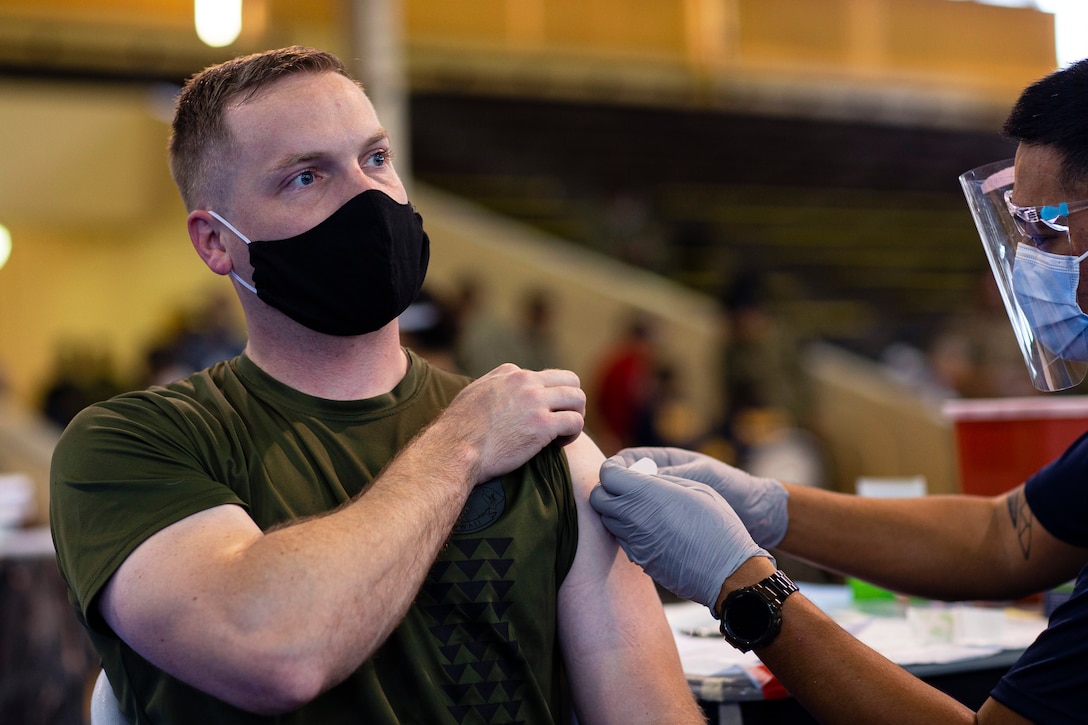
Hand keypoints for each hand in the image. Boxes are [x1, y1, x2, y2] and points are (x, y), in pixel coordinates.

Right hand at [440, 364, 585, 482]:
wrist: (454, 449)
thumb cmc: (458, 430)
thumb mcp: (473, 393)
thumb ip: (493, 384)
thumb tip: (501, 386)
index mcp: (510, 373)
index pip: (544, 376)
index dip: (547, 397)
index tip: (540, 415)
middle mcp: (525, 381)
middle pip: (570, 380)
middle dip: (571, 401)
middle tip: (563, 421)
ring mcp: (535, 401)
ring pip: (578, 398)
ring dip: (577, 415)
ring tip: (565, 433)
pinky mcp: (543, 425)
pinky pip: (575, 421)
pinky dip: (574, 433)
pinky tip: (560, 444)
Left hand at [591, 456, 770, 608]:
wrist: (727, 572)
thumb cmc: (718, 524)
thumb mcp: (694, 488)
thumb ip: (661, 481)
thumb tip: (642, 479)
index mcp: (645, 495)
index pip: (607, 475)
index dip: (612, 469)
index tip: (623, 468)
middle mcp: (632, 519)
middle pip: (598, 499)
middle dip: (608, 489)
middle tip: (627, 487)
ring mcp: (634, 543)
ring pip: (608, 521)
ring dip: (616, 511)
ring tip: (640, 507)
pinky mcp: (640, 561)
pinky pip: (623, 541)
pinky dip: (628, 531)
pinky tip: (650, 528)